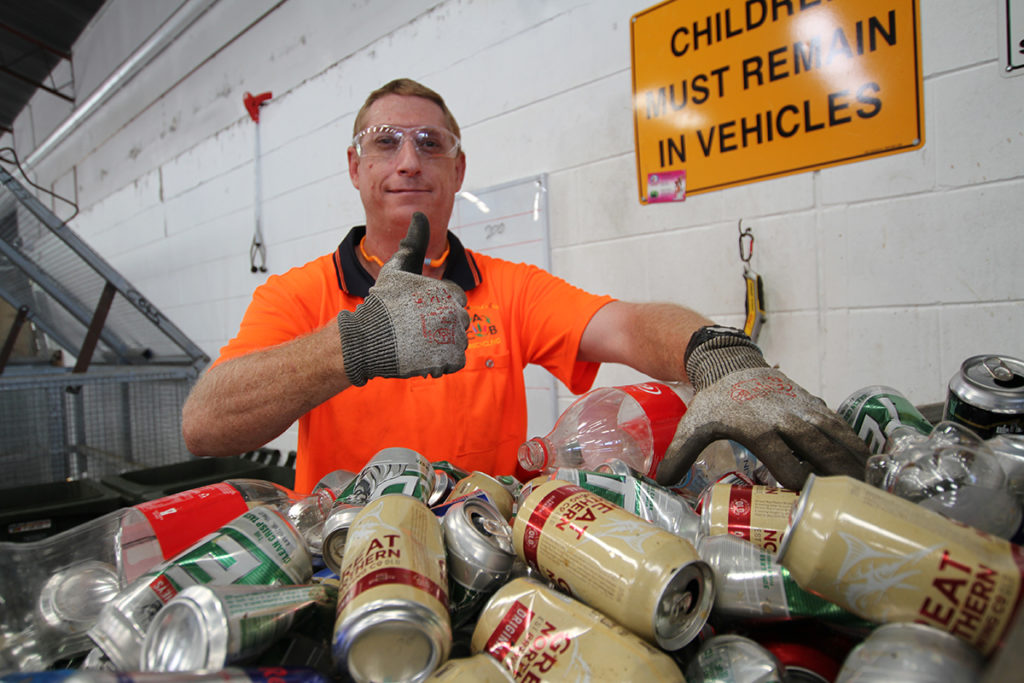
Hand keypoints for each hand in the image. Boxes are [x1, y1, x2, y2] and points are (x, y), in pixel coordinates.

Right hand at [337, 212, 469, 385]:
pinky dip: (442, 360)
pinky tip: (423, 356)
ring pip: (458, 340)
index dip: (436, 304)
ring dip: (442, 343)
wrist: (367, 340)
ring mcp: (452, 338)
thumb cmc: (383, 303)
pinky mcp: (448, 360)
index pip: (455, 298)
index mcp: (447, 291)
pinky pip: (455, 360)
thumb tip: (420, 214)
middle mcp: (454, 313)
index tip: (416, 310)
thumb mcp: (397, 268)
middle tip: (416, 328)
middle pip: (458, 319)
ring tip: (418, 342)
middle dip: (441, 324)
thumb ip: (414, 242)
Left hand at [655, 328, 869, 488]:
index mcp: (758, 429)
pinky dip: (856, 444)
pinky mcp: (813, 403)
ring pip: (837, 438)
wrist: (730, 362)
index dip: (798, 487)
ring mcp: (803, 409)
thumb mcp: (693, 426)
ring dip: (855, 464)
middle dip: (837, 479)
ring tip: (870, 489)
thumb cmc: (713, 400)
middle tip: (852, 506)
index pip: (787, 465)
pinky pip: (840, 426)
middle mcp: (786, 419)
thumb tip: (660, 483)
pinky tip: (868, 464)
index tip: (806, 507)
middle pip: (820, 453)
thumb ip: (679, 455)